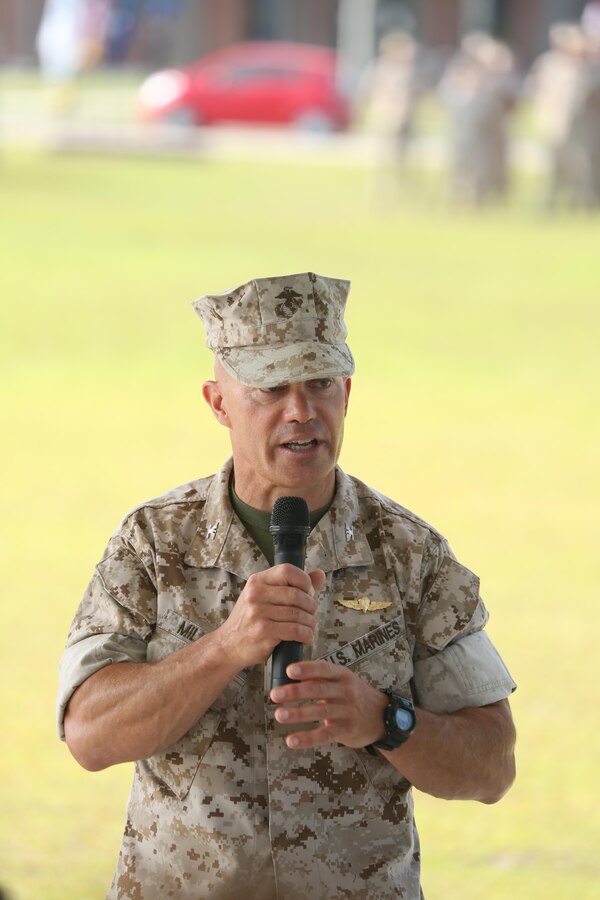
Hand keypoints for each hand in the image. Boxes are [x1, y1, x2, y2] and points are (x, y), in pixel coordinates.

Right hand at [217, 565, 324, 669]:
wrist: (228, 645)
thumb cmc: (250, 620)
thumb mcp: (266, 597)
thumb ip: (293, 585)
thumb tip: (320, 574)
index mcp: (257, 581)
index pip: (288, 570)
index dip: (304, 581)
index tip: (309, 593)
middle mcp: (256, 594)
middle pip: (297, 594)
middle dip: (311, 606)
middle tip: (311, 614)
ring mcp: (258, 613)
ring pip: (298, 614)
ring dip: (310, 622)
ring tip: (309, 627)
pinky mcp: (263, 631)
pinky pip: (295, 630)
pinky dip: (305, 635)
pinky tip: (305, 637)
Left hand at [269, 659, 388, 749]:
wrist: (382, 716)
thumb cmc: (354, 695)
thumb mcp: (342, 680)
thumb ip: (320, 677)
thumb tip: (291, 672)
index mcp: (343, 675)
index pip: (324, 669)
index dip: (307, 669)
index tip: (289, 671)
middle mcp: (346, 691)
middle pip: (318, 690)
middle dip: (295, 692)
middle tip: (275, 694)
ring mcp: (347, 711)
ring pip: (320, 712)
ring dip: (298, 714)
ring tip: (279, 715)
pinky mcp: (347, 730)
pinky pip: (325, 735)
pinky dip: (307, 738)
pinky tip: (292, 740)